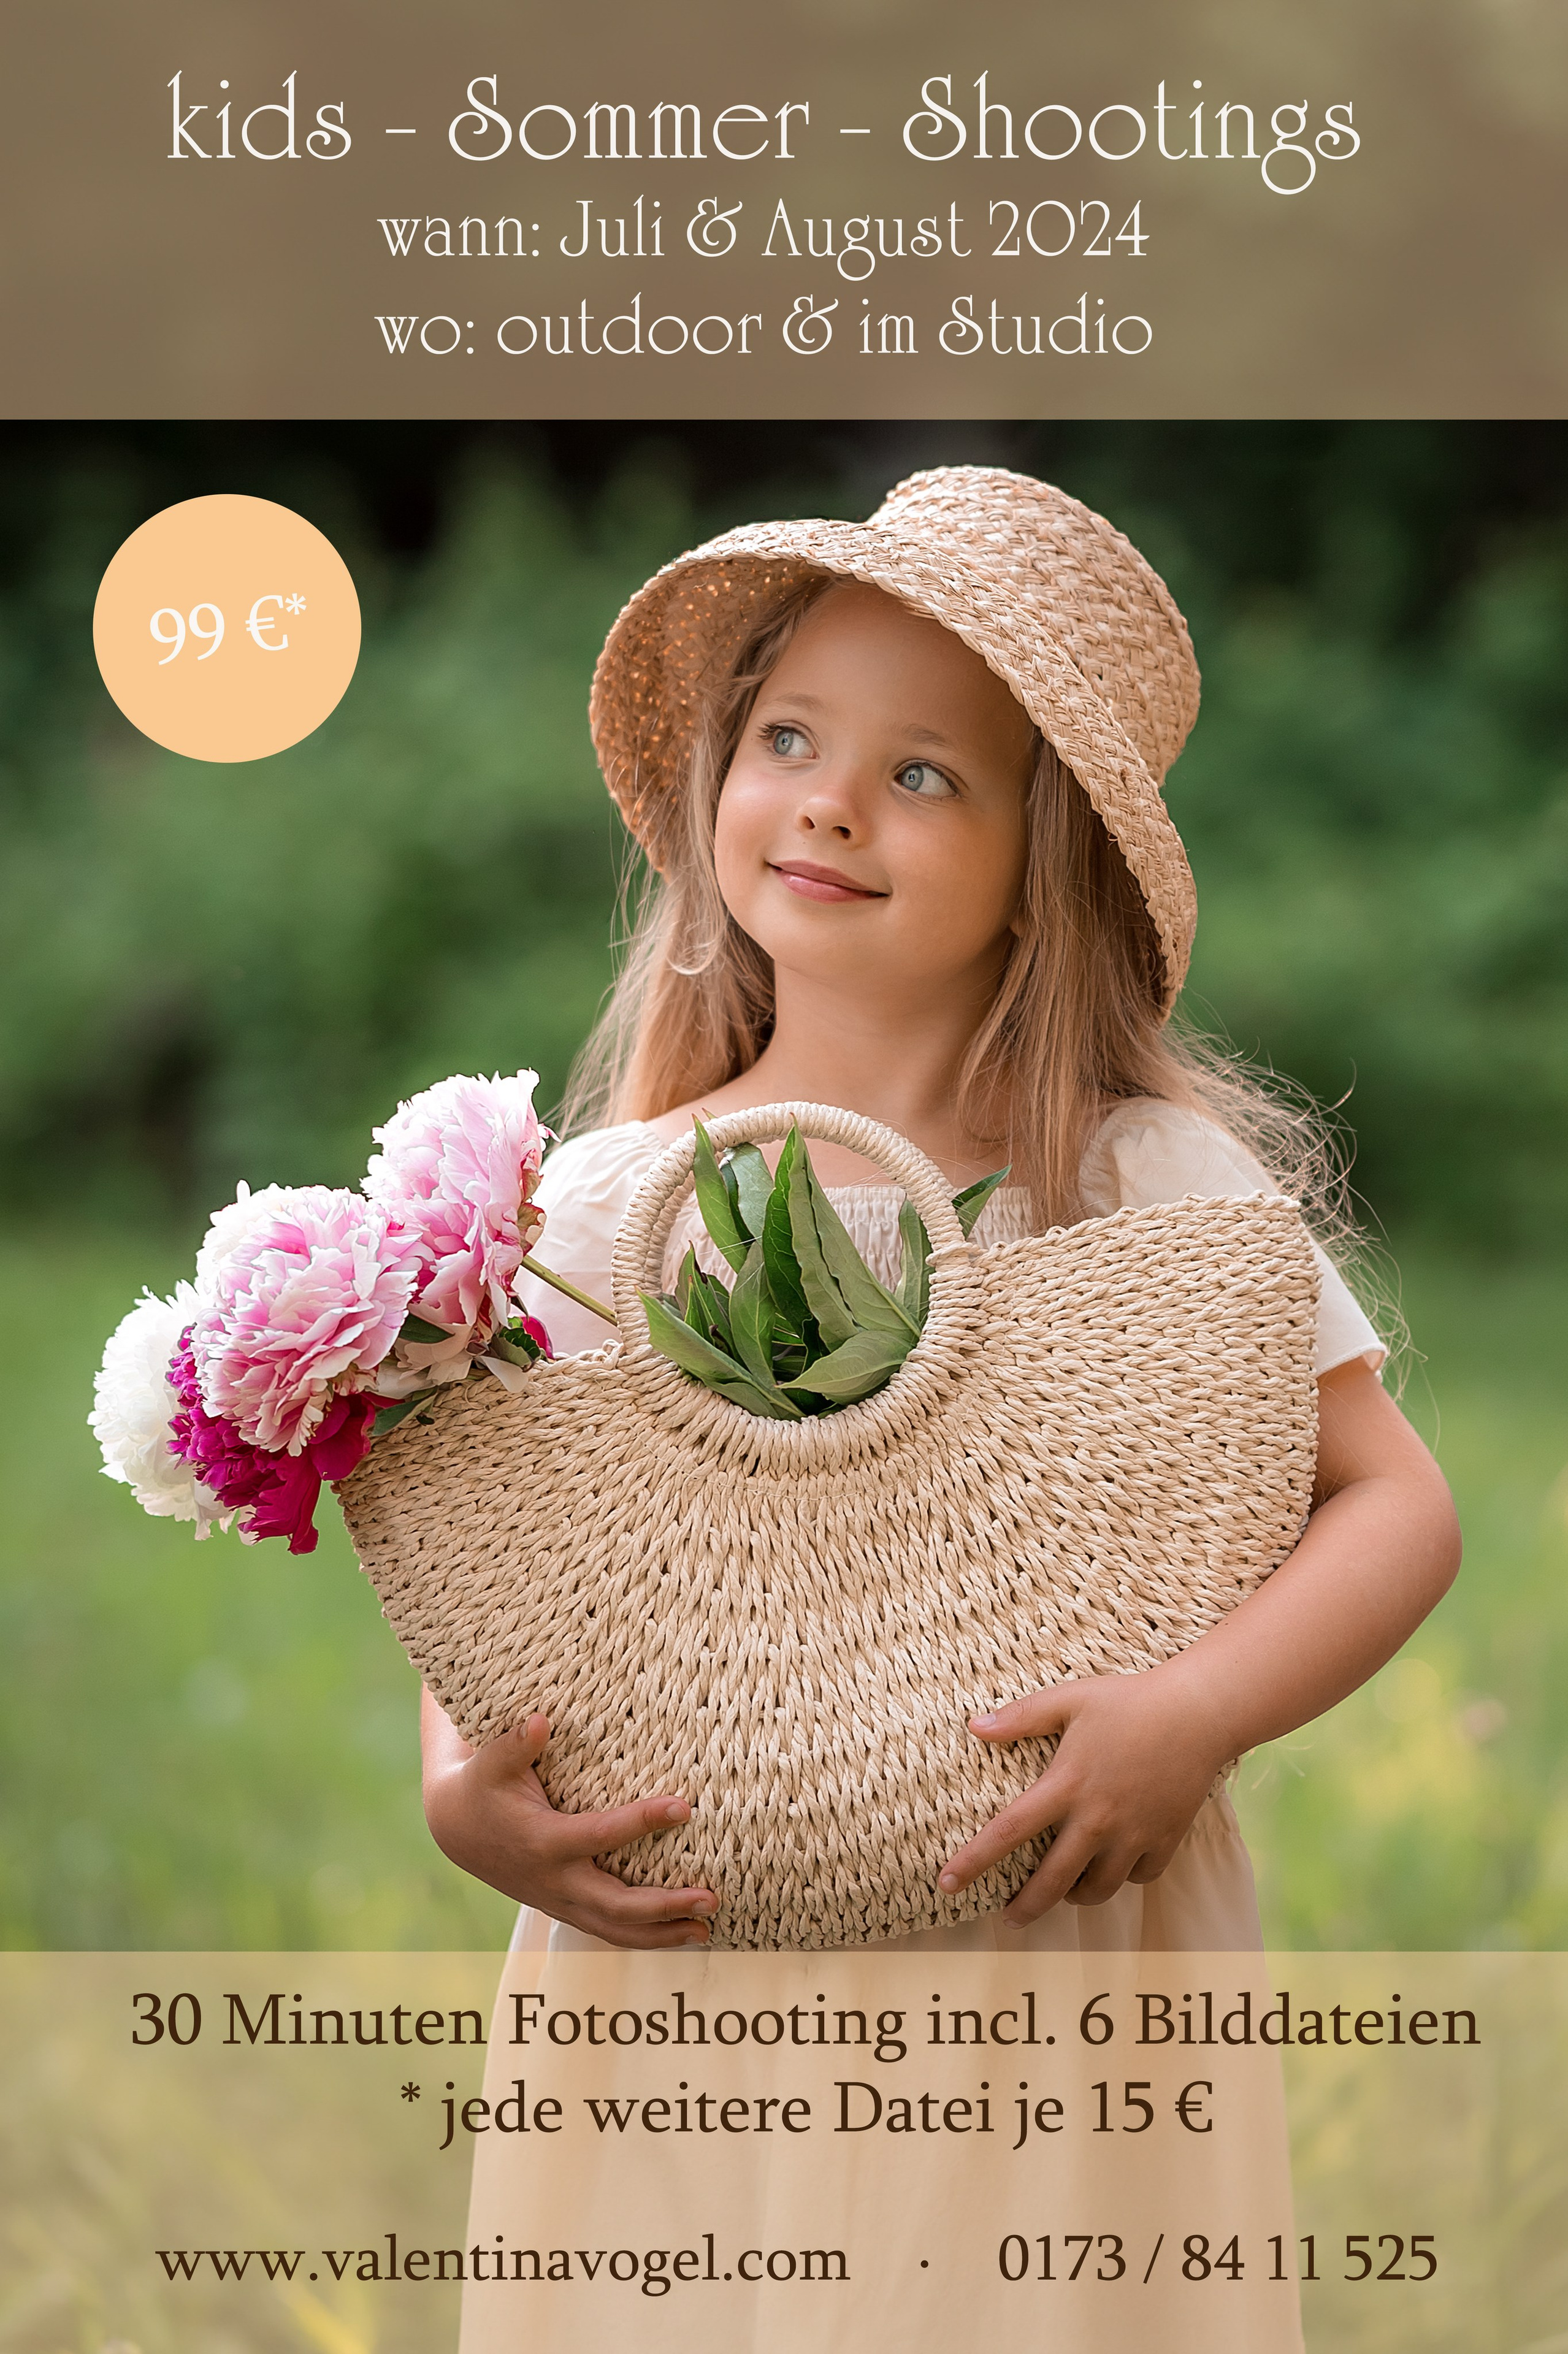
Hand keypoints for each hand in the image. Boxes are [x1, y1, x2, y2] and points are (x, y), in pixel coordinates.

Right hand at [422, 1702, 716, 1947]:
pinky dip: (643, 1938)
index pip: (602, 1836)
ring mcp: (561, 1901)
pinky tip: (678, 1935)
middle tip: (711, 1899)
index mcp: (543, 1842)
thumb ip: (513, 1744)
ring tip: (705, 1932)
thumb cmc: (483, 1786)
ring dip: (662, 1934)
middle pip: (617, 1907)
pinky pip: (608, 1930)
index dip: (643, 1822)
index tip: (685, 1807)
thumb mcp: (490, 1763)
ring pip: (615, 1930)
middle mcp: (556, 1881)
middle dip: (666, 1907)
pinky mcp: (566, 1908)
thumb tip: (538, 1721)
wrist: (458, 1829)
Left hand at [937, 1670, 1228, 1923]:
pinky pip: (1138, 1877)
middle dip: (1026, 1907)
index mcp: (1067, 1785)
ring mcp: (1134, 1834)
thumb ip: (1021, 1717)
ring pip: (1097, 1888)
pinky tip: (1114, 1866)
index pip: (1008, 1831)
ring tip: (1063, 1891)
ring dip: (1075, 1895)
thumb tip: (973, 1727)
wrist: (1199, 1712)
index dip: (974, 1861)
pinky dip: (1123, 1877)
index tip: (946, 1883)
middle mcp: (1098, 1819)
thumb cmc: (1129, 1701)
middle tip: (1008, 1918)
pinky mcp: (1165, 1840)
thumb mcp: (1070, 1699)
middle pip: (1052, 1881)